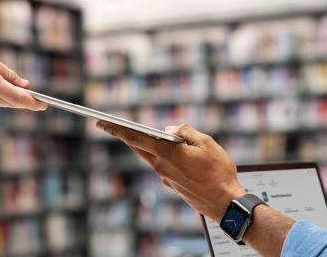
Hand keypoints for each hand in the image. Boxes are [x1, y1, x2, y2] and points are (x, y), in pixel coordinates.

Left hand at [98, 122, 244, 218]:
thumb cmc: (219, 172)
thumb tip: (169, 129)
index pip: (136, 138)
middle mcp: (161, 166)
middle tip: (107, 125)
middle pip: (138, 147)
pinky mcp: (173, 185)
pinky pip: (162, 165)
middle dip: (122, 135)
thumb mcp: (206, 143)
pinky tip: (168, 152)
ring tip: (139, 134)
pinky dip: (160, 156)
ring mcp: (166, 177)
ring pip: (151, 156)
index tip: (102, 122)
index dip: (117, 129)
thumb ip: (186, 132)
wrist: (225, 204)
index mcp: (167, 153)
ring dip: (145, 145)